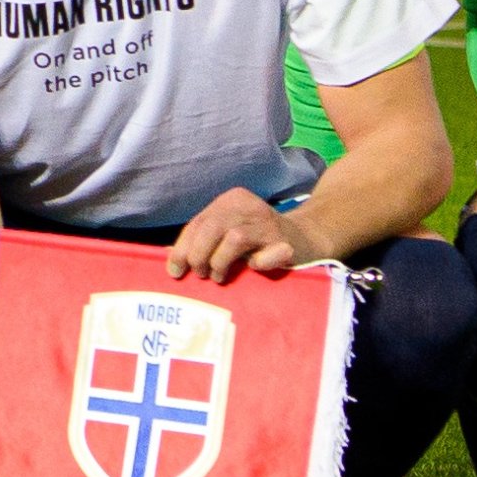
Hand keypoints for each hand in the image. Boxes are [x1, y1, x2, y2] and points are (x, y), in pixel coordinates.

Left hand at [163, 190, 295, 281]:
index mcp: (231, 200)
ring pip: (234, 238)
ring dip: (220, 262)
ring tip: (218, 276)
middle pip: (211, 227)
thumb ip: (204, 240)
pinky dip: (257, 265)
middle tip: (199, 274)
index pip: (198, 222)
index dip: (182, 247)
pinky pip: (266, 255)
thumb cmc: (259, 241)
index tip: (174, 270)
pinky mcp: (287, 244)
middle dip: (198, 254)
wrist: (306, 241)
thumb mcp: (229, 233)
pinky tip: (254, 269)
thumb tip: (169, 257)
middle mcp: (249, 206)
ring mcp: (270, 224)